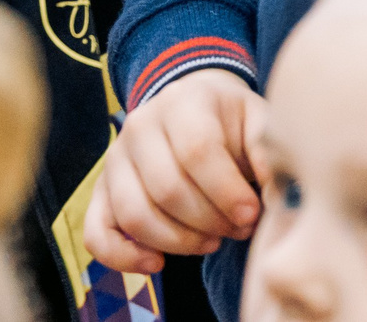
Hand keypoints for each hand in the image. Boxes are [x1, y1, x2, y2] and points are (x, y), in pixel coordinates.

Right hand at [85, 68, 266, 273]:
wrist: (194, 110)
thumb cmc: (231, 124)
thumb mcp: (258, 122)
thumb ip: (268, 152)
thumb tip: (271, 192)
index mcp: (182, 102)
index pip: (197, 151)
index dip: (227, 193)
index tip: (252, 214)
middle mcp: (140, 125)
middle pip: (167, 189)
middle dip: (210, 222)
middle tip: (237, 228)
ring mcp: (115, 158)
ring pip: (135, 214)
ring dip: (179, 242)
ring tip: (211, 240)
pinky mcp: (101, 190)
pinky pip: (96, 232)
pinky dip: (123, 257)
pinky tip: (157, 264)